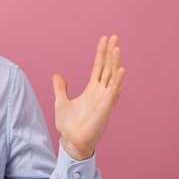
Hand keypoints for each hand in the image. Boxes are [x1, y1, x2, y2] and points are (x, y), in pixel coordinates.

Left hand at [52, 35, 124, 160]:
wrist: (71, 142)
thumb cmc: (69, 126)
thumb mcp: (61, 102)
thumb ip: (60, 88)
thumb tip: (57, 75)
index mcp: (92, 90)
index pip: (99, 67)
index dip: (101, 53)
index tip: (105, 39)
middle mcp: (100, 93)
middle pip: (108, 68)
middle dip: (111, 53)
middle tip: (115, 37)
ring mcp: (104, 100)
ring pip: (113, 77)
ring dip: (115, 63)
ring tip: (117, 48)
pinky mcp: (106, 108)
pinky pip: (114, 92)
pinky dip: (117, 81)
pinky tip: (121, 69)